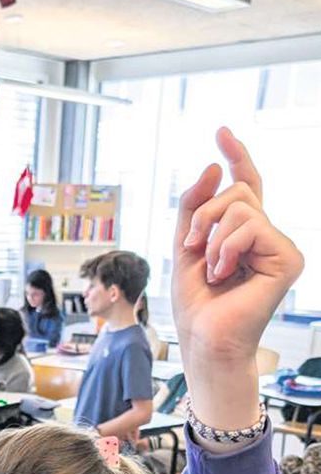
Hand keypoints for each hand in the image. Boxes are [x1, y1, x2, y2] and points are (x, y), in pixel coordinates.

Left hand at [173, 126, 303, 430]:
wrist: (204, 341)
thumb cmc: (196, 306)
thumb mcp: (184, 246)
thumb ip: (194, 206)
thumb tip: (214, 165)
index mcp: (244, 235)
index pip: (247, 185)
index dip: (236, 156)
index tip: (221, 132)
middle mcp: (266, 237)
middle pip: (238, 190)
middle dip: (204, 215)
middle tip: (193, 248)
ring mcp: (280, 247)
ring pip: (242, 205)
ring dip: (213, 237)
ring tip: (212, 271)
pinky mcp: (288, 259)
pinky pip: (251, 226)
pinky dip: (227, 249)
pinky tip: (225, 275)